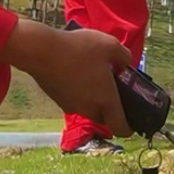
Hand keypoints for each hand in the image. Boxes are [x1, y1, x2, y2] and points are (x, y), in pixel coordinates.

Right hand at [0, 19, 132, 136]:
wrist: (42, 51)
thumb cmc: (79, 48)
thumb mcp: (110, 45)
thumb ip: (124, 57)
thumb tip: (125, 65)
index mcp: (106, 100)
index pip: (121, 128)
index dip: (129, 128)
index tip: (132, 119)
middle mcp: (89, 108)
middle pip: (104, 117)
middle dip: (110, 107)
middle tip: (111, 86)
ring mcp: (71, 105)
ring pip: (88, 108)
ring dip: (93, 97)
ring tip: (91, 73)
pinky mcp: (58, 99)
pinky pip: (74, 99)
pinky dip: (78, 91)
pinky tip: (74, 71)